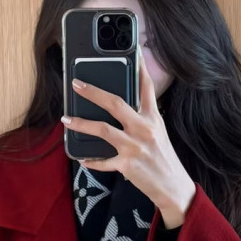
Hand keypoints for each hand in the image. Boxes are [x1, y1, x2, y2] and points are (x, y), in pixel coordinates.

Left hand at [61, 57, 195, 228]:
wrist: (174, 188)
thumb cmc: (164, 160)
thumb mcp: (159, 134)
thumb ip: (143, 119)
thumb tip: (119, 108)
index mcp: (153, 119)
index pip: (146, 88)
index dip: (140, 67)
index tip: (133, 51)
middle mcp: (144, 129)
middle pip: (115, 103)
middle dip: (93, 92)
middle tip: (77, 84)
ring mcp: (135, 147)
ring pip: (103, 130)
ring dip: (81, 124)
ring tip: (66, 120)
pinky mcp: (128, 165)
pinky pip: (103, 162)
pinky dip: (92, 161)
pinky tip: (83, 159)